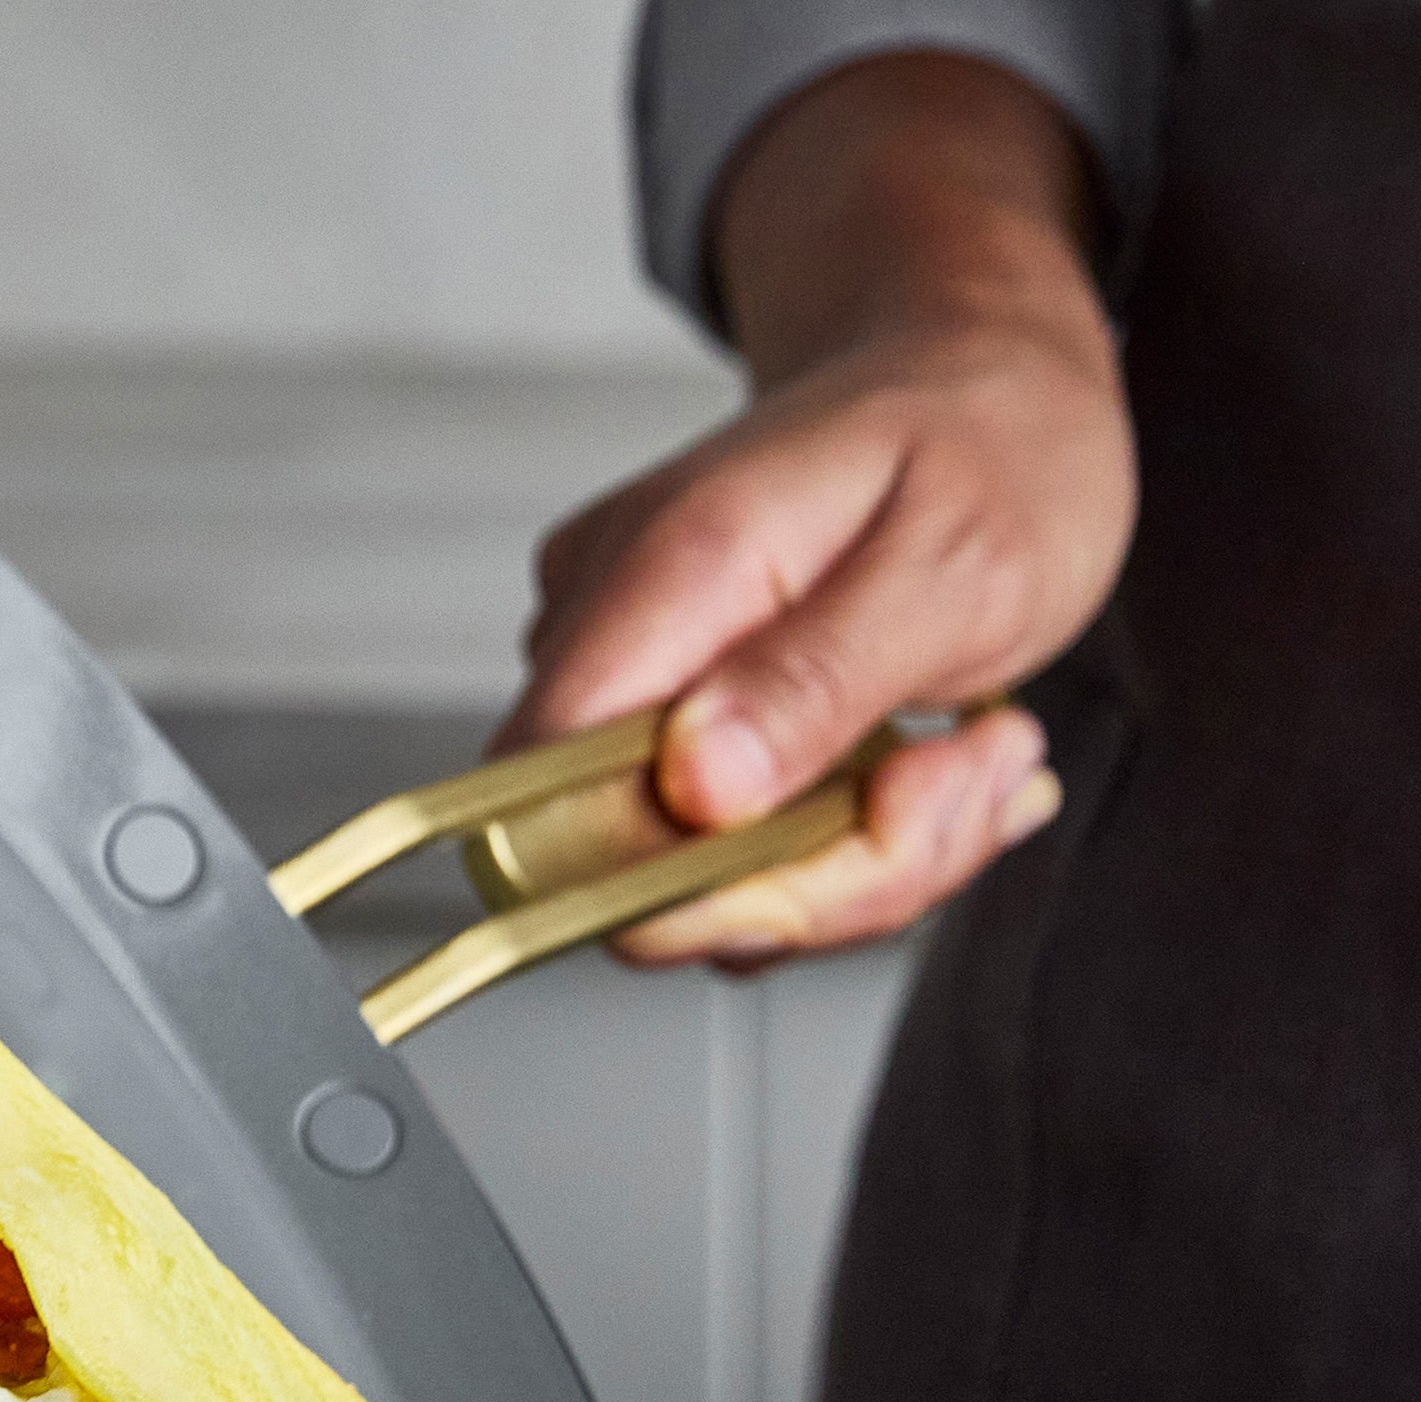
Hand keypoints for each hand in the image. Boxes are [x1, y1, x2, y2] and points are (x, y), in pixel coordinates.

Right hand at [501, 56, 1137, 966]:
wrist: (985, 381)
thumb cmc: (987, 444)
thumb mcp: (959, 562)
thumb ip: (817, 678)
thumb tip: (696, 790)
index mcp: (669, 572)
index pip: (548, 797)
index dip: (681, 882)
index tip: (862, 839)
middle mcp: (611, 632)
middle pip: (632, 871)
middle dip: (824, 881)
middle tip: (967, 780)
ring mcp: (630, 686)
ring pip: (693, 886)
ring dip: (857, 867)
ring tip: (972, 758)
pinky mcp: (662, 732)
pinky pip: (730, 863)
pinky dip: (845, 851)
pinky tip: (927, 768)